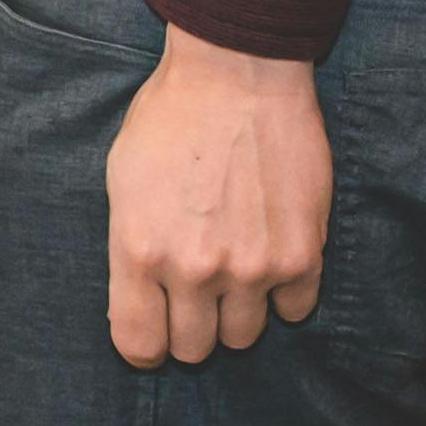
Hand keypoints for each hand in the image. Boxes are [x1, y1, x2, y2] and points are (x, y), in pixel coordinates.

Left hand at [102, 29, 328, 366]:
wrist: (237, 76)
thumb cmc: (171, 119)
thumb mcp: (122, 181)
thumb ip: (131, 246)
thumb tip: (142, 297)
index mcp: (140, 251)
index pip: (138, 343)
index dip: (144, 345)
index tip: (152, 333)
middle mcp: (195, 270)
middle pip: (193, 348)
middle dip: (190, 326)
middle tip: (194, 293)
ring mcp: (252, 268)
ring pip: (243, 336)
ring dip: (236, 312)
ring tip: (232, 269)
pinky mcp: (302, 256)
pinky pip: (294, 311)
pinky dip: (283, 294)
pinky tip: (270, 257)